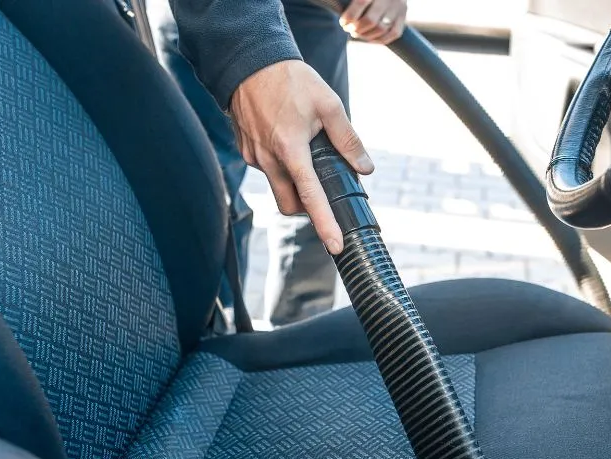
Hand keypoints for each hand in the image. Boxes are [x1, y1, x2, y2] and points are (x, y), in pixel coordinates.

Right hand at [230, 59, 373, 254]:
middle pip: (289, 204)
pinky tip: (286, 139)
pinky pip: (266, 168)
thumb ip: (348, 139)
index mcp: (291, 149)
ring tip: (305, 154)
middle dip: (307, 208)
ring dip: (294, 184)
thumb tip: (365, 167)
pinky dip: (280, 165)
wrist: (248, 61)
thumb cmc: (289, 79)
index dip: (325, 225)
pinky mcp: (246, 149)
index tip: (336, 246)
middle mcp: (269, 159)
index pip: (311, 197)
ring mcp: (254, 156)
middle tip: (323, 194)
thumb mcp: (329, 104)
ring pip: (277, 186)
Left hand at [340, 0, 406, 44]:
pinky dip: (379, 39)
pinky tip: (369, 38)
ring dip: (366, 36)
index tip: (343, 22)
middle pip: (370, 20)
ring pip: (381, 29)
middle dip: (356, 28)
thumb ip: (352, 1)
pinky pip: (393, 34)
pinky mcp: (403, 17)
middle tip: (349, 29)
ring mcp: (398, 8)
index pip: (361, 2)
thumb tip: (344, 17)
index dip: (349, 16)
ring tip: (357, 33)